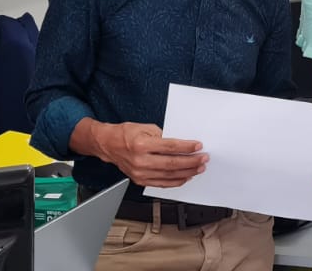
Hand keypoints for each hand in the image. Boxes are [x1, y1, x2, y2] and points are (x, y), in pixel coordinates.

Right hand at [92, 122, 207, 187]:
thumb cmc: (126, 134)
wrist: (108, 145)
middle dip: (191, 162)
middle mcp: (140, 161)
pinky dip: (176, 181)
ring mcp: (140, 173)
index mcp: (141, 145)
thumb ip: (164, 136)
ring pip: (169, 176)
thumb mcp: (145, 128)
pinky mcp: (140, 180)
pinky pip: (162, 184)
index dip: (186, 147)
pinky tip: (186, 177)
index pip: (170, 147)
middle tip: (203, 159)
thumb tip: (181, 143)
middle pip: (172, 164)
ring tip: (199, 168)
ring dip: (187, 173)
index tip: (198, 146)